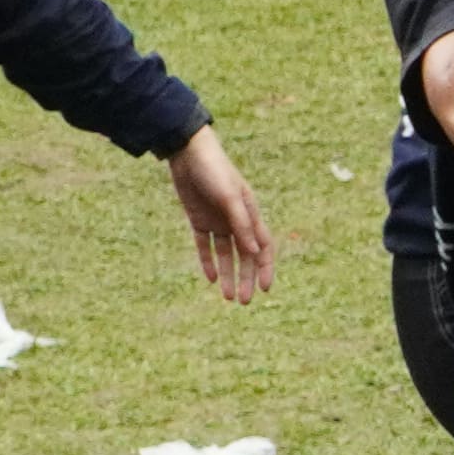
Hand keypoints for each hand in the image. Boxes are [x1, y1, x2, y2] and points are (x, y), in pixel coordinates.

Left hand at [163, 127, 276, 304]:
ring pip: (226, 254)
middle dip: (247, 278)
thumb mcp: (228, 197)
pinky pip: (204, 245)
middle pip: (245, 256)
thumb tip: (254, 252)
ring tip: (227, 297)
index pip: (263, 247)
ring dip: (228, 275)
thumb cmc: (214, 170)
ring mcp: (217, 221)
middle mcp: (236, 220)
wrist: (188, 152)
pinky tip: (210, 278)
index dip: (266, 268)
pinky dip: (207, 261)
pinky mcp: (199, 219)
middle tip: (244, 302)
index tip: (266, 288)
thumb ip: (241, 223)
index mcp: (251, 213)